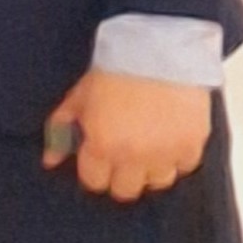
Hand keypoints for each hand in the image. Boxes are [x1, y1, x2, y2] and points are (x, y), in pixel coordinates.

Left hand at [44, 69, 210, 202]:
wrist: (157, 51)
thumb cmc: (113, 72)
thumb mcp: (78, 99)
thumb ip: (60, 131)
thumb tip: (49, 162)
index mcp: (101, 145)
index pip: (95, 182)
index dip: (94, 172)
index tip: (98, 161)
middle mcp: (134, 156)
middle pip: (125, 191)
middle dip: (120, 177)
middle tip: (121, 159)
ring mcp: (165, 153)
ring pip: (157, 183)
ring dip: (150, 171)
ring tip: (146, 149)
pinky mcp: (192, 145)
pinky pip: (183, 168)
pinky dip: (176, 159)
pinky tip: (167, 142)